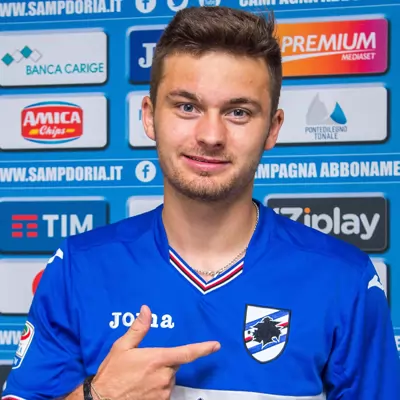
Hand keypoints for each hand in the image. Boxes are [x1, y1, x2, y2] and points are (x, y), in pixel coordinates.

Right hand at [91, 305, 219, 399]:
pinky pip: (164, 392)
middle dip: (164, 363)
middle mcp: (164, 377)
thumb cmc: (111, 374)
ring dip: (160, 377)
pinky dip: (157, 389)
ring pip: (169, 380)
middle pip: (174, 366)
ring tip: (140, 378)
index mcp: (158, 360)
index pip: (187, 353)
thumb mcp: (122, 347)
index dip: (203, 349)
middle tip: (145, 365)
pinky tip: (142, 388)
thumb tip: (146, 310)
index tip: (216, 345)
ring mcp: (163, 393)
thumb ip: (138, 328)